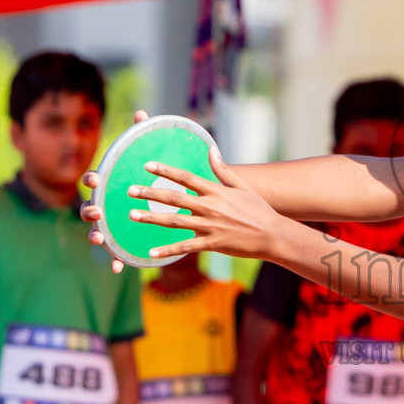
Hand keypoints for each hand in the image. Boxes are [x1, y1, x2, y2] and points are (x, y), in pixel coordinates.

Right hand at [81, 111, 149, 273]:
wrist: (163, 205)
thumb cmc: (151, 180)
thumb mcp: (149, 159)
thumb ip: (142, 137)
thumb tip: (142, 112)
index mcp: (109, 186)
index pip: (94, 180)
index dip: (92, 179)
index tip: (94, 179)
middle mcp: (104, 206)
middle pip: (88, 208)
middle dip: (89, 210)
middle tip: (97, 211)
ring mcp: (110, 226)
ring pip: (96, 232)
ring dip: (95, 236)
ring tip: (99, 239)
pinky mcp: (121, 242)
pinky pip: (115, 254)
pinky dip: (115, 261)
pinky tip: (118, 269)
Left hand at [119, 148, 287, 261]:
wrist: (272, 235)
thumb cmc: (258, 210)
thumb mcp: (242, 186)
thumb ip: (223, 169)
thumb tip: (211, 149)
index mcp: (216, 191)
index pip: (185, 177)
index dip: (165, 171)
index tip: (147, 166)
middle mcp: (210, 206)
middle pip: (174, 198)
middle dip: (150, 193)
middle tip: (130, 190)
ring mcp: (209, 226)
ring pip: (174, 221)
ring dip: (151, 218)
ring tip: (132, 215)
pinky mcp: (211, 244)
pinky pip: (184, 247)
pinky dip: (167, 251)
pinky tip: (150, 253)